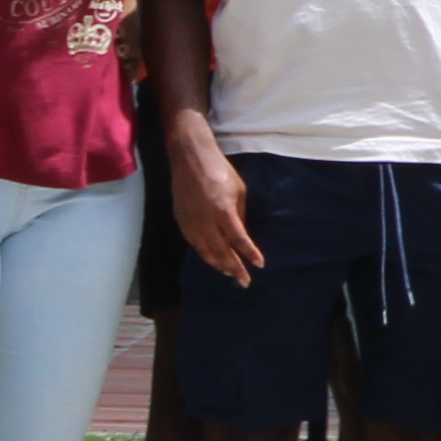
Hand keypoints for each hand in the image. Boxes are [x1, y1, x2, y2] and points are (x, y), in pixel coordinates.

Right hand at [171, 129, 262, 287]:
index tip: (259, 265)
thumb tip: (242, 236)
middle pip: (221, 252)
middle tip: (245, 281)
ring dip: (219, 265)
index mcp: (222, 211)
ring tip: (231, 274)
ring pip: (205, 252)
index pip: (238, 240)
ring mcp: (191, 222)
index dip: (249, 254)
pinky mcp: (181, 221)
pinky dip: (205, 254)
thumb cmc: (220, 171)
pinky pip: (195, 244)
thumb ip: (240, 215)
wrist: (190, 158)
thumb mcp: (239, 190)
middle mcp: (205, 220)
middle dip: (234, 268)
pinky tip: (213, 259)